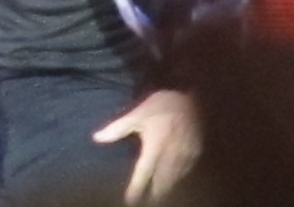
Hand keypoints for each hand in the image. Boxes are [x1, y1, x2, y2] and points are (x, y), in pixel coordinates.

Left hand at [93, 89, 202, 204]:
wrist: (193, 98)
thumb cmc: (162, 105)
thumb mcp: (137, 114)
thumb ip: (117, 128)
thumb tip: (96, 138)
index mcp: (156, 147)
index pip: (144, 173)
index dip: (136, 188)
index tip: (129, 201)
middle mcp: (172, 155)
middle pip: (163, 182)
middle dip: (155, 194)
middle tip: (148, 202)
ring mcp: (186, 156)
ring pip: (176, 180)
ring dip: (167, 188)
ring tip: (158, 196)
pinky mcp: (196, 153)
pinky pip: (187, 172)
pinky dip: (179, 179)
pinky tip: (173, 182)